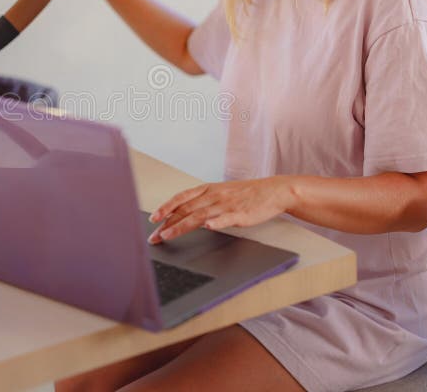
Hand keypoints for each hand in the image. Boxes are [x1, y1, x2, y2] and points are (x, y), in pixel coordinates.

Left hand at [147, 176, 296, 243]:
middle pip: (185, 209)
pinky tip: (208, 227)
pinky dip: (216, 222)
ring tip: (168, 235)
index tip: (153, 218)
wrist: (272, 191)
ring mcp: (226, 205)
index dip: (166, 207)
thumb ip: (203, 202)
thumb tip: (184, 212)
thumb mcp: (221, 193)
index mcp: (208, 189)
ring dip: (181, 226)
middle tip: (154, 235)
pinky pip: (226, 218)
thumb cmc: (246, 194)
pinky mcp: (239, 214)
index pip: (181, 198)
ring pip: (199, 215)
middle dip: (167, 223)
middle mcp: (214, 196)